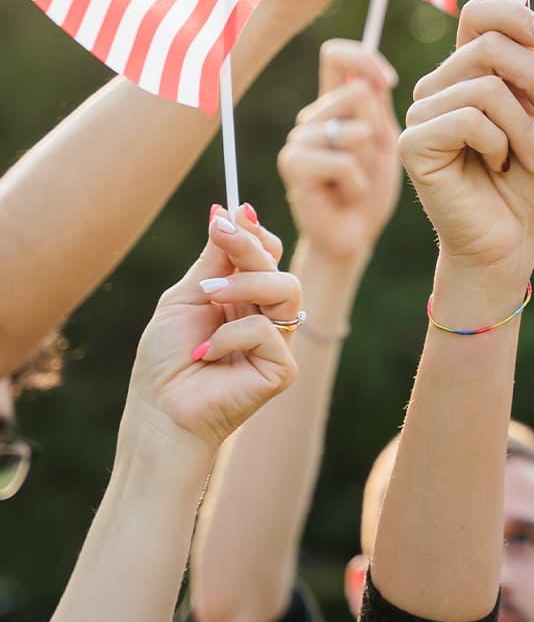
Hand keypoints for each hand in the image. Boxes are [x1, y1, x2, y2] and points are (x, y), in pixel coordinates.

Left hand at [122, 215, 299, 454]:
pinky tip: (205, 354)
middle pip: (278, 265)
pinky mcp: (282, 368)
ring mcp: (277, 342)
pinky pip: (268, 331)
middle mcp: (265, 316)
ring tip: (209, 297)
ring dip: (246, 284)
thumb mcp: (187, 296)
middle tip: (222, 232)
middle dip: (250, 245)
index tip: (235, 211)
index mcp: (245, 297)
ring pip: (287, 290)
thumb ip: (213, 260)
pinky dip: (231, 336)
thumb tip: (226, 209)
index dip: (255, 232)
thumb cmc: (166, 359)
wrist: (158, 412)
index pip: (266, 254)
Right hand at [278, 41, 401, 261]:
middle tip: (368, 162)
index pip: (336, 55)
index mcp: (332, 104)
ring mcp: (297, 139)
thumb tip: (373, 75)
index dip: (365, 58)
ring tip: (356, 180)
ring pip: (356, 130)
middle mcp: (310, 116)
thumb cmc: (372, 188)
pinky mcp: (292, 165)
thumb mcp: (385, 140)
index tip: (388, 82)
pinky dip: (357, 183)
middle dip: (377, 130)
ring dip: (368, 161)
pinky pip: (343, 161)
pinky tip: (347, 194)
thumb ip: (376, 105)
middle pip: (357, 92)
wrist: (355, 235)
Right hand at [400, 0, 533, 284]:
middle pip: (488, 46)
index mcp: (465, 73)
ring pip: (485, 87)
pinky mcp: (412, 142)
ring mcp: (420, 113)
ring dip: (524, 126)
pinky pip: (469, 119)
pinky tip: (500, 165)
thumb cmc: (525, 181)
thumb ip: (528, 64)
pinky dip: (500, 143)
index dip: (515, 16)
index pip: (477, 14)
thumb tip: (525, 5)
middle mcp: (437, 86)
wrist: (511, 238)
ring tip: (528, 156)